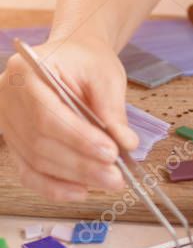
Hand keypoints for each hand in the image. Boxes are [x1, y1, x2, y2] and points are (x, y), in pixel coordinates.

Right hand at [0, 36, 138, 202]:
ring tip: (109, 182)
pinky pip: (29, 171)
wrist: (72, 56)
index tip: (110, 153)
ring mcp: (7, 121)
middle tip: (115, 177)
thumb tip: (125, 144)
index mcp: (26, 71)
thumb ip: (112, 109)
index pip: (47, 114)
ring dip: (73, 178)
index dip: (78, 139)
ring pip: (35, 161)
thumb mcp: (106, 75)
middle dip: (81, 165)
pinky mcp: (14, 141)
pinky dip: (54, 186)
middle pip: (40, 142)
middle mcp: (8, 97)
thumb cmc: (86, 61)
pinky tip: (81, 191)